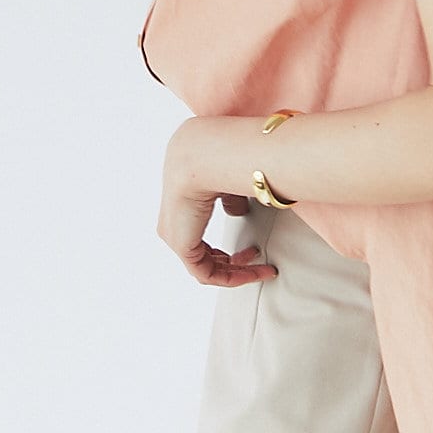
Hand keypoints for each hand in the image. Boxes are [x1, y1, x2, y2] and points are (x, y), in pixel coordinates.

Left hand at [158, 118, 279, 288]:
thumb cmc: (216, 157)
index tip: (250, 249)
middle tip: (254, 258)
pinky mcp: (182, 245)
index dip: (225, 247)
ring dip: (235, 271)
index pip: (199, 237)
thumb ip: (230, 197)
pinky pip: (206, 273)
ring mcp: (175, 236)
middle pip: (201, 255)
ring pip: (204, 267)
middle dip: (231, 261)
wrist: (202, 155)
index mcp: (180, 204)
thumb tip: (237, 210)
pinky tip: (254, 271)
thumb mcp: (226, 180)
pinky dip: (232, 276)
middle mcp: (173, 222)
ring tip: (259, 268)